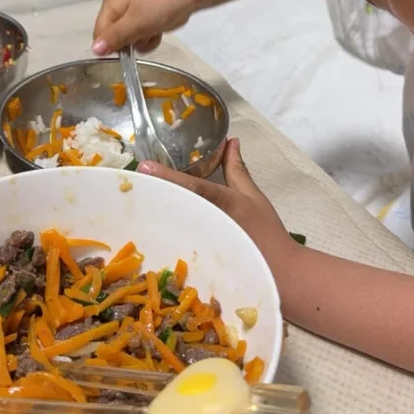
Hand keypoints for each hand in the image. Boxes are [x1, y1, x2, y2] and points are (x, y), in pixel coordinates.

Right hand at [92, 0, 196, 55]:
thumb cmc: (161, 7)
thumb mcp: (136, 24)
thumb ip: (115, 37)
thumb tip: (94, 50)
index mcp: (110, 3)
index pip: (99, 33)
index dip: (112, 45)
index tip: (127, 47)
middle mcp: (117, 6)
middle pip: (113, 37)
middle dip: (129, 42)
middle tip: (143, 35)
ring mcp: (131, 12)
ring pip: (127, 40)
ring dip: (141, 41)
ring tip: (153, 31)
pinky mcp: (144, 18)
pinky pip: (139, 36)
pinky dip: (149, 38)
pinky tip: (158, 31)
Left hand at [138, 139, 297, 287]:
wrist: (279, 272)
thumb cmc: (267, 231)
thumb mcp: (252, 195)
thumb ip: (237, 169)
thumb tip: (231, 142)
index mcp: (223, 201)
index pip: (192, 185)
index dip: (167, 175)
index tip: (144, 166)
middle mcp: (209, 219)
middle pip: (176, 204)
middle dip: (155, 192)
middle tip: (134, 179)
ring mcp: (201, 241)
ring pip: (173, 224)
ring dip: (157, 211)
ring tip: (140, 198)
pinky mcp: (198, 259)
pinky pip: (178, 241)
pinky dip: (165, 232)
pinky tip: (153, 228)